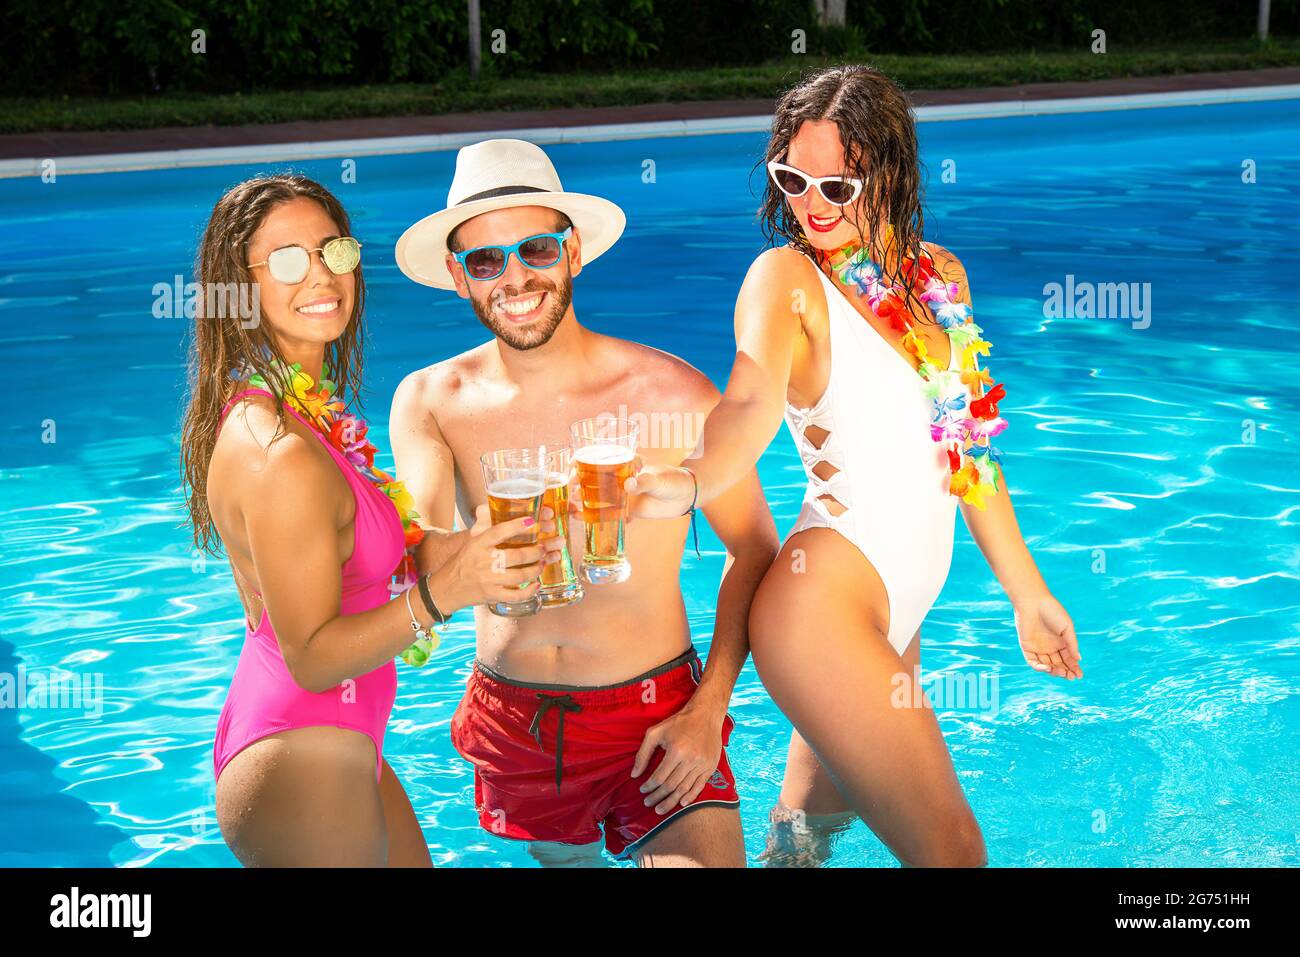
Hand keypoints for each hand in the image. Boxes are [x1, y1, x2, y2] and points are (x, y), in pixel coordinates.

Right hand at [432, 504, 555, 609]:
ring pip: (520, 575)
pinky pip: (516, 595)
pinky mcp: (491, 595)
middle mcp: (483, 561)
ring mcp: (488, 580)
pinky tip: (536, 584)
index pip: (498, 532)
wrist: (446, 587)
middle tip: (543, 548)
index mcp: (478, 544)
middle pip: (516, 555)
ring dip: (536, 569)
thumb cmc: (463, 562)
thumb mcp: (471, 542)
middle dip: (535, 551)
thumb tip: (490, 508)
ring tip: (541, 564)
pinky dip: (530, 591)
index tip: (531, 521)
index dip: (516, 526)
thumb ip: (485, 529)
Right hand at [566, 457, 696, 524]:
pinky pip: (609, 513)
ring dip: (585, 500)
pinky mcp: (628, 510)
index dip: (584, 460)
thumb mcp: (658, 479)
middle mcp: (621, 478)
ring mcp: (623, 494)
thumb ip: (643, 482)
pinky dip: (597, 516)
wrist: (686, 497)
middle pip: (595, 478)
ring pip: (599, 497)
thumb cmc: (673, 480)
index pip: (601, 458)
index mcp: (626, 463)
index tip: (573, 465)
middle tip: (572, 487)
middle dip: (580, 482)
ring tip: (573, 505)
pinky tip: (582, 518)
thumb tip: (627, 486)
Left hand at [631, 702, 725, 814]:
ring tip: (660, 809)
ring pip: (684, 789)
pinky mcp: (710, 767)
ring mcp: (702, 765)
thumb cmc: (678, 722)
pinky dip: (690, 797)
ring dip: (671, 801)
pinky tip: (681, 803)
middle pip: (671, 786)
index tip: (642, 790)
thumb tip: (634, 774)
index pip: (659, 777)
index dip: (649, 786)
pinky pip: (699, 786)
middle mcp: (690, 760)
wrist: (706, 715)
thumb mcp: (655, 732)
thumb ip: (643, 753)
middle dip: (657, 797)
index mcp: (676, 751)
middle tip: (648, 803)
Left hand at [1013, 591, 1082, 678]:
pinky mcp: (1027, 647)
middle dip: (1065, 671)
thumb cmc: (1053, 611)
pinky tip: (1048, 668)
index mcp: (1061, 642)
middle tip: (1070, 676)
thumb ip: (1072, 644)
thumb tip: (1079, 659)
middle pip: (1058, 664)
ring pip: (1046, 665)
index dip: (1074, 667)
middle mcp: (1050, 646)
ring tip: (1061, 672)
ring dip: (1054, 671)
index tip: (1079, 675)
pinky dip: (1039, 667)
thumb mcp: (1067, 628)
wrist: (1033, 602)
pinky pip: (1032, 661)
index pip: (1068, 659)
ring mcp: (1038, 647)